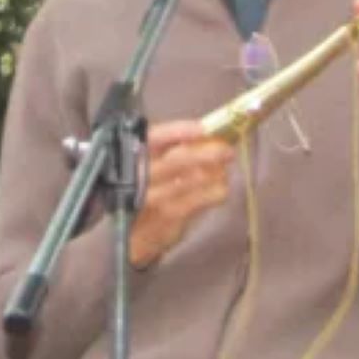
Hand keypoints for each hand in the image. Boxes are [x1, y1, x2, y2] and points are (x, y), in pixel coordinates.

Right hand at [127, 119, 233, 269]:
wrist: (132, 230)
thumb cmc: (144, 188)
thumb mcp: (149, 162)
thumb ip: (173, 145)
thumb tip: (209, 132)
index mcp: (134, 154)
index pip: (156, 138)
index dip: (180, 131)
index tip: (204, 128)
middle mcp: (141, 176)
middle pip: (177, 160)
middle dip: (207, 152)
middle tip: (227, 150)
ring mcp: (155, 199)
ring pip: (193, 180)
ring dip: (215, 172)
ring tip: (223, 168)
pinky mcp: (169, 218)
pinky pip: (200, 201)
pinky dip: (215, 192)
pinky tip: (219, 188)